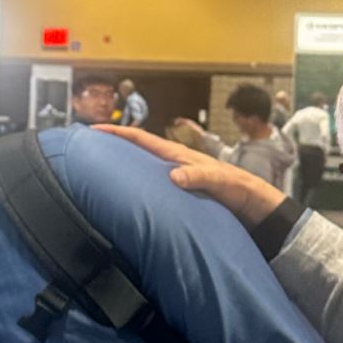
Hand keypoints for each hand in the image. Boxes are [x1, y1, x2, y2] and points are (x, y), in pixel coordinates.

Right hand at [95, 124, 286, 227]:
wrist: (256, 210)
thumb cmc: (241, 192)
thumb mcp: (222, 181)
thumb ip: (200, 176)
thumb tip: (172, 175)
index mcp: (180, 156)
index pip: (142, 140)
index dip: (118, 134)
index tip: (93, 131)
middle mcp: (173, 165)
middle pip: (136, 153)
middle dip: (112, 149)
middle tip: (85, 151)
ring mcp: (175, 180)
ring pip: (141, 171)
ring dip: (121, 169)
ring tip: (97, 174)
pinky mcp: (178, 196)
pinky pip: (150, 189)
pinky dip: (134, 189)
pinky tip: (124, 200)